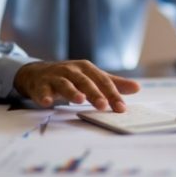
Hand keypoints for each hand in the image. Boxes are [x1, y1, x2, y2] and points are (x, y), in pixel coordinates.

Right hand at [13, 60, 139, 111]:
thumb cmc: (70, 76)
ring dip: (72, 92)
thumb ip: (113, 83)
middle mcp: (72, 70)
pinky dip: (44, 96)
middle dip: (94, 93)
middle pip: (85, 81)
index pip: (103, 81)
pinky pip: (42, 90)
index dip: (112, 94)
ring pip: (65, 84)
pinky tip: (47, 103)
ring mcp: (55, 76)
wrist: (38, 72)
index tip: (121, 108)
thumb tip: (137, 88)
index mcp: (87, 68)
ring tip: (79, 100)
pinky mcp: (40, 84)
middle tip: (103, 106)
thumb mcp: (92, 77)